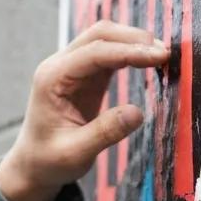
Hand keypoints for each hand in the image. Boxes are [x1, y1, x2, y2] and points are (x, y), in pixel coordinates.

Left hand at [0, 21, 168, 200]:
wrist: (34, 165)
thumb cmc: (49, 161)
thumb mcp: (76, 153)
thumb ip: (105, 132)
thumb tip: (138, 113)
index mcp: (51, 79)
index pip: (94, 53)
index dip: (129, 51)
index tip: (160, 56)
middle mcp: (59, 66)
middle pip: (99, 34)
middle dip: (134, 39)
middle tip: (166, 54)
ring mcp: (71, 68)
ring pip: (105, 39)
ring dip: (134, 42)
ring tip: (163, 56)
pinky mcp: (84, 75)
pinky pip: (109, 54)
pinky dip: (130, 53)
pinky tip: (150, 61)